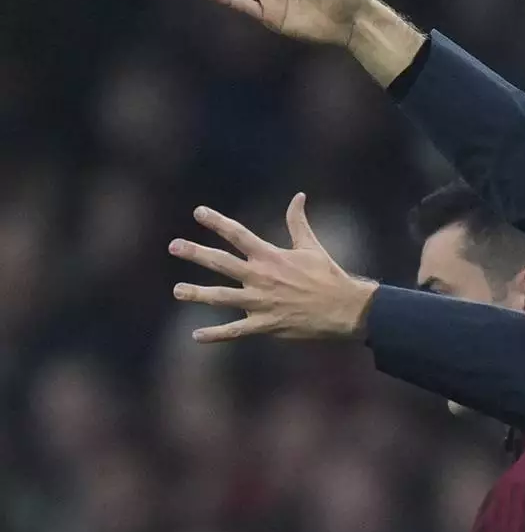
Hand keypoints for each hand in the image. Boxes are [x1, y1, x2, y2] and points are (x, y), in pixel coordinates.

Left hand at [169, 193, 378, 342]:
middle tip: (174, 246)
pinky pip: (235, 330)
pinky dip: (215, 334)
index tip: (198, 212)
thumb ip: (298, 221)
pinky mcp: (265, 325)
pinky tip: (196, 335)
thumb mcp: (312, 246)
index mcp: (271, 257)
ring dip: (197, 294)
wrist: (344, 308)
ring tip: (177, 291)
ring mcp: (261, 303)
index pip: (238, 234)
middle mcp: (261, 278)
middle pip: (222, 263)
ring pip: (222, 298)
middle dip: (196, 253)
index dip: (217, 222)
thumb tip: (298, 196)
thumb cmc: (328, 275)